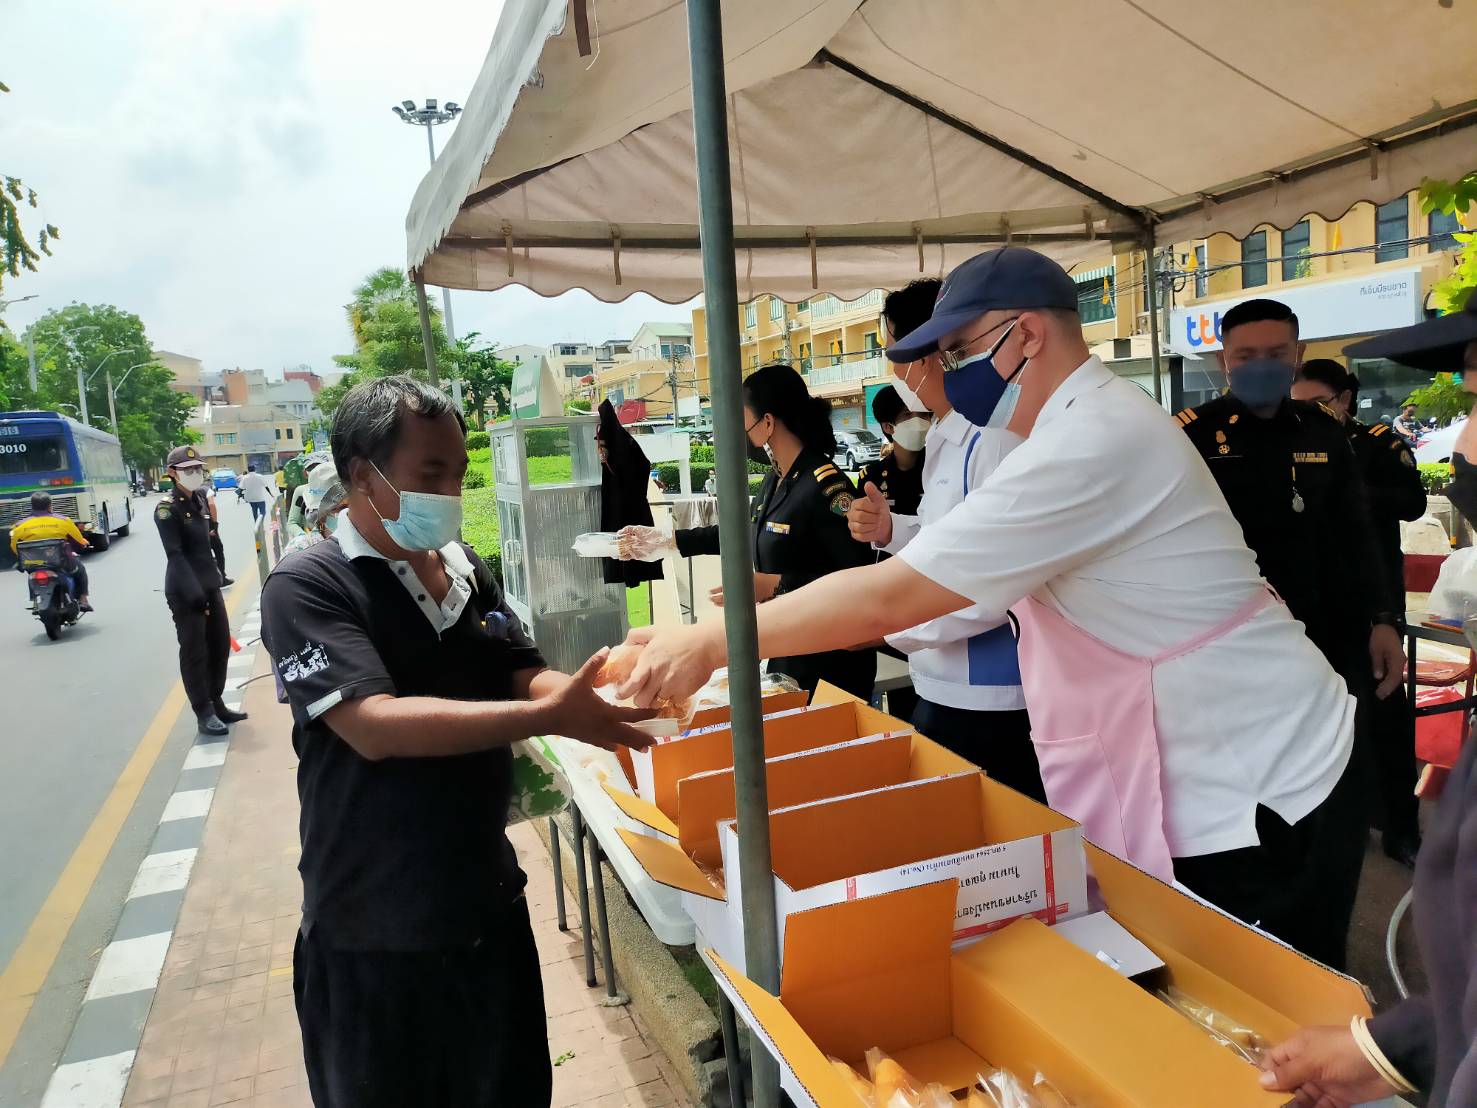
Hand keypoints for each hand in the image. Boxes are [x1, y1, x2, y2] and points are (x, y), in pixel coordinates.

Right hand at [540, 651, 657, 751]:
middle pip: (629, 734)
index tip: (659, 712)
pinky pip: (605, 744)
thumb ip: (594, 664)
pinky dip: (613, 745)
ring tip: (644, 749)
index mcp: (607, 713)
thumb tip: (607, 648)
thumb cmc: (565, 699)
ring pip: (619, 742)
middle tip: (657, 742)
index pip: (632, 716)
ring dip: (632, 744)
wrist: (547, 718)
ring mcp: (597, 736)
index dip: (647, 714)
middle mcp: (606, 727)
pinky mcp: (588, 740)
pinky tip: (615, 747)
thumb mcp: (580, 678)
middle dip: (643, 737)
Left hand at [613, 625, 723, 708]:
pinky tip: (676, 687)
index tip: (621, 694)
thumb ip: (636, 635)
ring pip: (657, 703)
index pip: (631, 685)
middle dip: (640, 699)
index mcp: (649, 662)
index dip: (624, 692)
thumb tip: (623, 644)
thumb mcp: (656, 630)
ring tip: (661, 689)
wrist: (707, 644)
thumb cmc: (681, 636)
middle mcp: (658, 676)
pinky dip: (672, 697)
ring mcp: (672, 686)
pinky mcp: (684, 693)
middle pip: (641, 700)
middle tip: (643, 694)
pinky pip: (673, 701)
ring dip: (656, 699)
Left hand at [710, 572, 781, 607]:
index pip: (724, 589)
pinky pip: (736, 606)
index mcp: (739, 585)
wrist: (772, 586)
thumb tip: (730, 574)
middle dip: (716, 598)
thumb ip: (738, 576)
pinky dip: (729, 606)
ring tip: (714, 603)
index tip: (710, 591)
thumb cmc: (761, 579)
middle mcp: (740, 594)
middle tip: (710, 598)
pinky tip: (725, 605)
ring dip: (721, 603)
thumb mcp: (748, 574)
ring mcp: (744, 600)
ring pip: (729, 604)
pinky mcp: (748, 604)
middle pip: (724, 598)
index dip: (716, 591)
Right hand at [847, 482, 892, 544]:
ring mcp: (852, 525)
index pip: (862, 504)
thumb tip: (868, 484)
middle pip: (861, 516)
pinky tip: (873, 530)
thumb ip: (873, 492)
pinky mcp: (854, 535)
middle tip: (878, 517)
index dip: (873, 507)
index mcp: (855, 504)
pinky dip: (870, 533)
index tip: (878, 509)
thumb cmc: (880, 510)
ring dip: (873, 526)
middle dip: (873, 517)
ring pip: (861, 527)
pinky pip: (861, 536)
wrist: (884, 523)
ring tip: (876, 523)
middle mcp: (851, 514)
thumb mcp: (879, 500)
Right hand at [1259, 1025, 1395, 1105]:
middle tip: (1269, 1107)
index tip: (1257, 1091)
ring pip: (1303, 1096)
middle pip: (1287, 1081)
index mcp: (1298, 1048)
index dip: (1266, 1073)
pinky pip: (1320, 1106)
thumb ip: (1288, 1073)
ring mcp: (1323, 1081)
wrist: (1382, 1061)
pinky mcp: (1338, 1097)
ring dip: (1296, 1106)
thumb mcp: (1311, 1060)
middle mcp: (1308, 1064)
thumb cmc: (1340, 1053)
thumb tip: (1261, 1081)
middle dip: (1280, 1094)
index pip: (1274, 1060)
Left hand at [1369, 623, 1404, 698]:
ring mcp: (1400, 660)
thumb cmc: (1380, 637)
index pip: (1394, 678)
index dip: (1387, 687)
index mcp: (1397, 660)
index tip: (1379, 694)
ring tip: (1381, 692)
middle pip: (1396, 678)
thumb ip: (1377, 664)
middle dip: (1388, 688)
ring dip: (1389, 684)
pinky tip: (1384, 682)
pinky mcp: (1397, 658)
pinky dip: (1389, 678)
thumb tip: (1378, 677)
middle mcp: (1401, 662)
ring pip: (1396, 675)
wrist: (1386, 625)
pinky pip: (1394, 671)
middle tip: (1380, 696)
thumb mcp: (1375, 650)